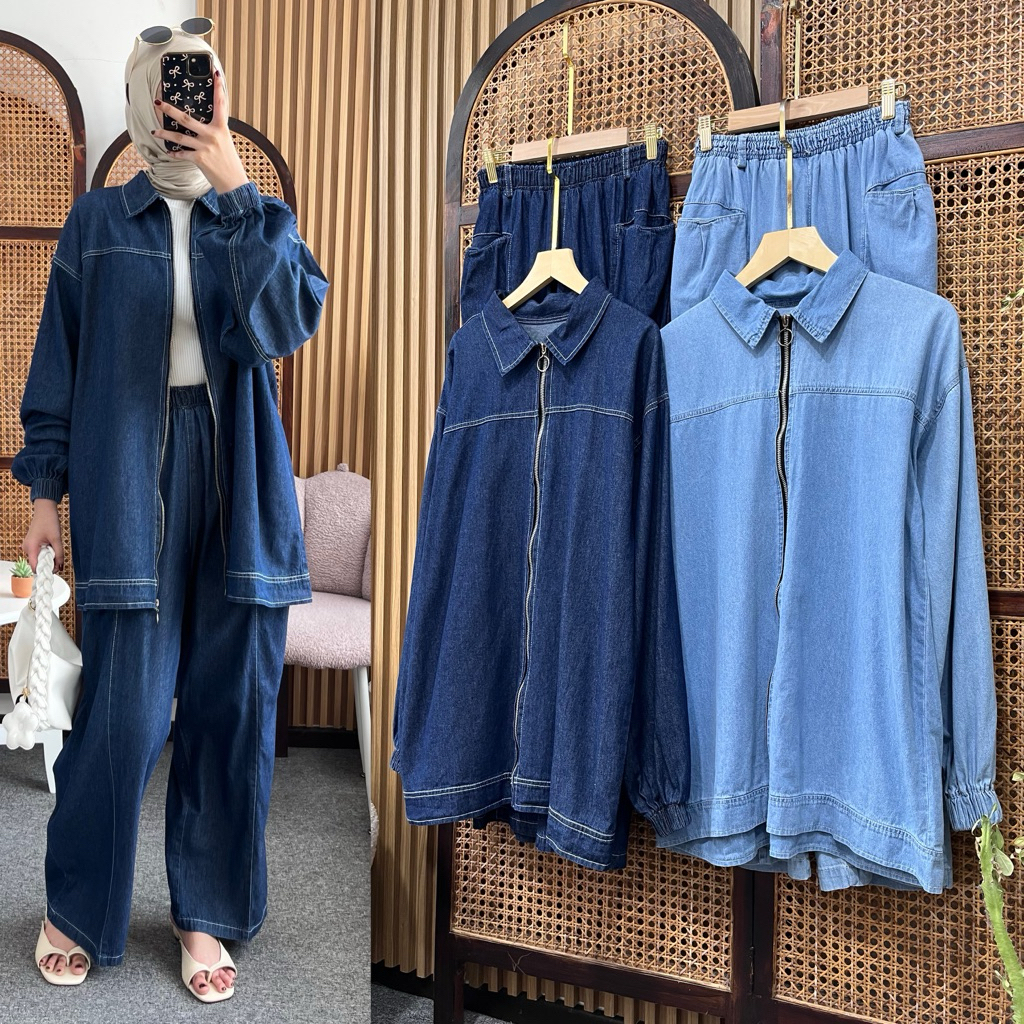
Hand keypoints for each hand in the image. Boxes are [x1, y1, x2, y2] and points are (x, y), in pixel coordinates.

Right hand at [24, 499, 63, 572]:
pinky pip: (39, 553)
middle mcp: (27, 548)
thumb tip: (60, 567)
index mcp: (31, 547)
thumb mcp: (56, 539)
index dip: (43, 571)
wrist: (45, 510)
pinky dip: (46, 554)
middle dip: (48, 565)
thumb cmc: (49, 522)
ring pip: (38, 558)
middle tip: (59, 563)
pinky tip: (52, 550)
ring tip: (56, 554)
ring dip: (48, 559)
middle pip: (37, 563)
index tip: (54, 573)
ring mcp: (28, 546)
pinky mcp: (32, 544)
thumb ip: (59, 554)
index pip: (34, 566)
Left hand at [152, 71, 249, 194]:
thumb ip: (215, 132)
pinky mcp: (200, 159)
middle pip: (187, 119)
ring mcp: (205, 147)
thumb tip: (201, 125)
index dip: (219, 88)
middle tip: (158, 102)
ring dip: (164, 134)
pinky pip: (183, 154)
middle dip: (170, 109)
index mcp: (222, 128)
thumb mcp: (225, 143)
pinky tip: (168, 152)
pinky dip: (175, 154)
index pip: (221, 104)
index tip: (216, 74)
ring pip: (180, 137)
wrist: (234, 184)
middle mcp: (213, 136)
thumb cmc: (230, 162)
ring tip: (154, 131)